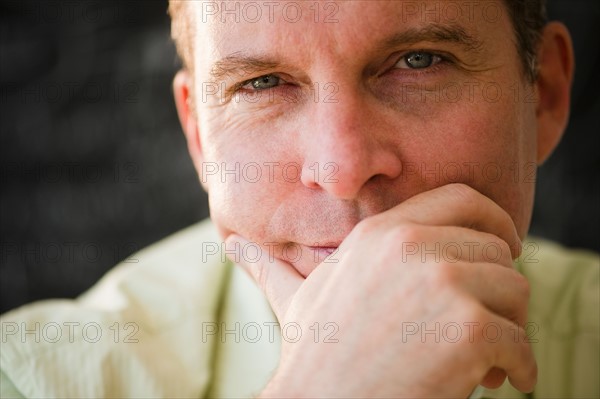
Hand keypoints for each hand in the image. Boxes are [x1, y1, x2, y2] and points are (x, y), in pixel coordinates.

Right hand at [226, 183, 535, 397]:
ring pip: (515, 290)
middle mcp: (411, 246)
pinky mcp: (466, 328)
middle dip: (499, 291)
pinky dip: (519, 368)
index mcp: (381, 233)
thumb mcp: (296, 299)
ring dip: (509, 330)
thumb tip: (231, 245)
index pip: (465, 199)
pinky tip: (498, 383)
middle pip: (497, 249)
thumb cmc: (314, 358)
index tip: (501, 252)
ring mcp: (440, 283)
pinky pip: (520, 341)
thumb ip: (271, 267)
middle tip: (483, 326)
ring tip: (482, 360)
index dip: (494, 222)